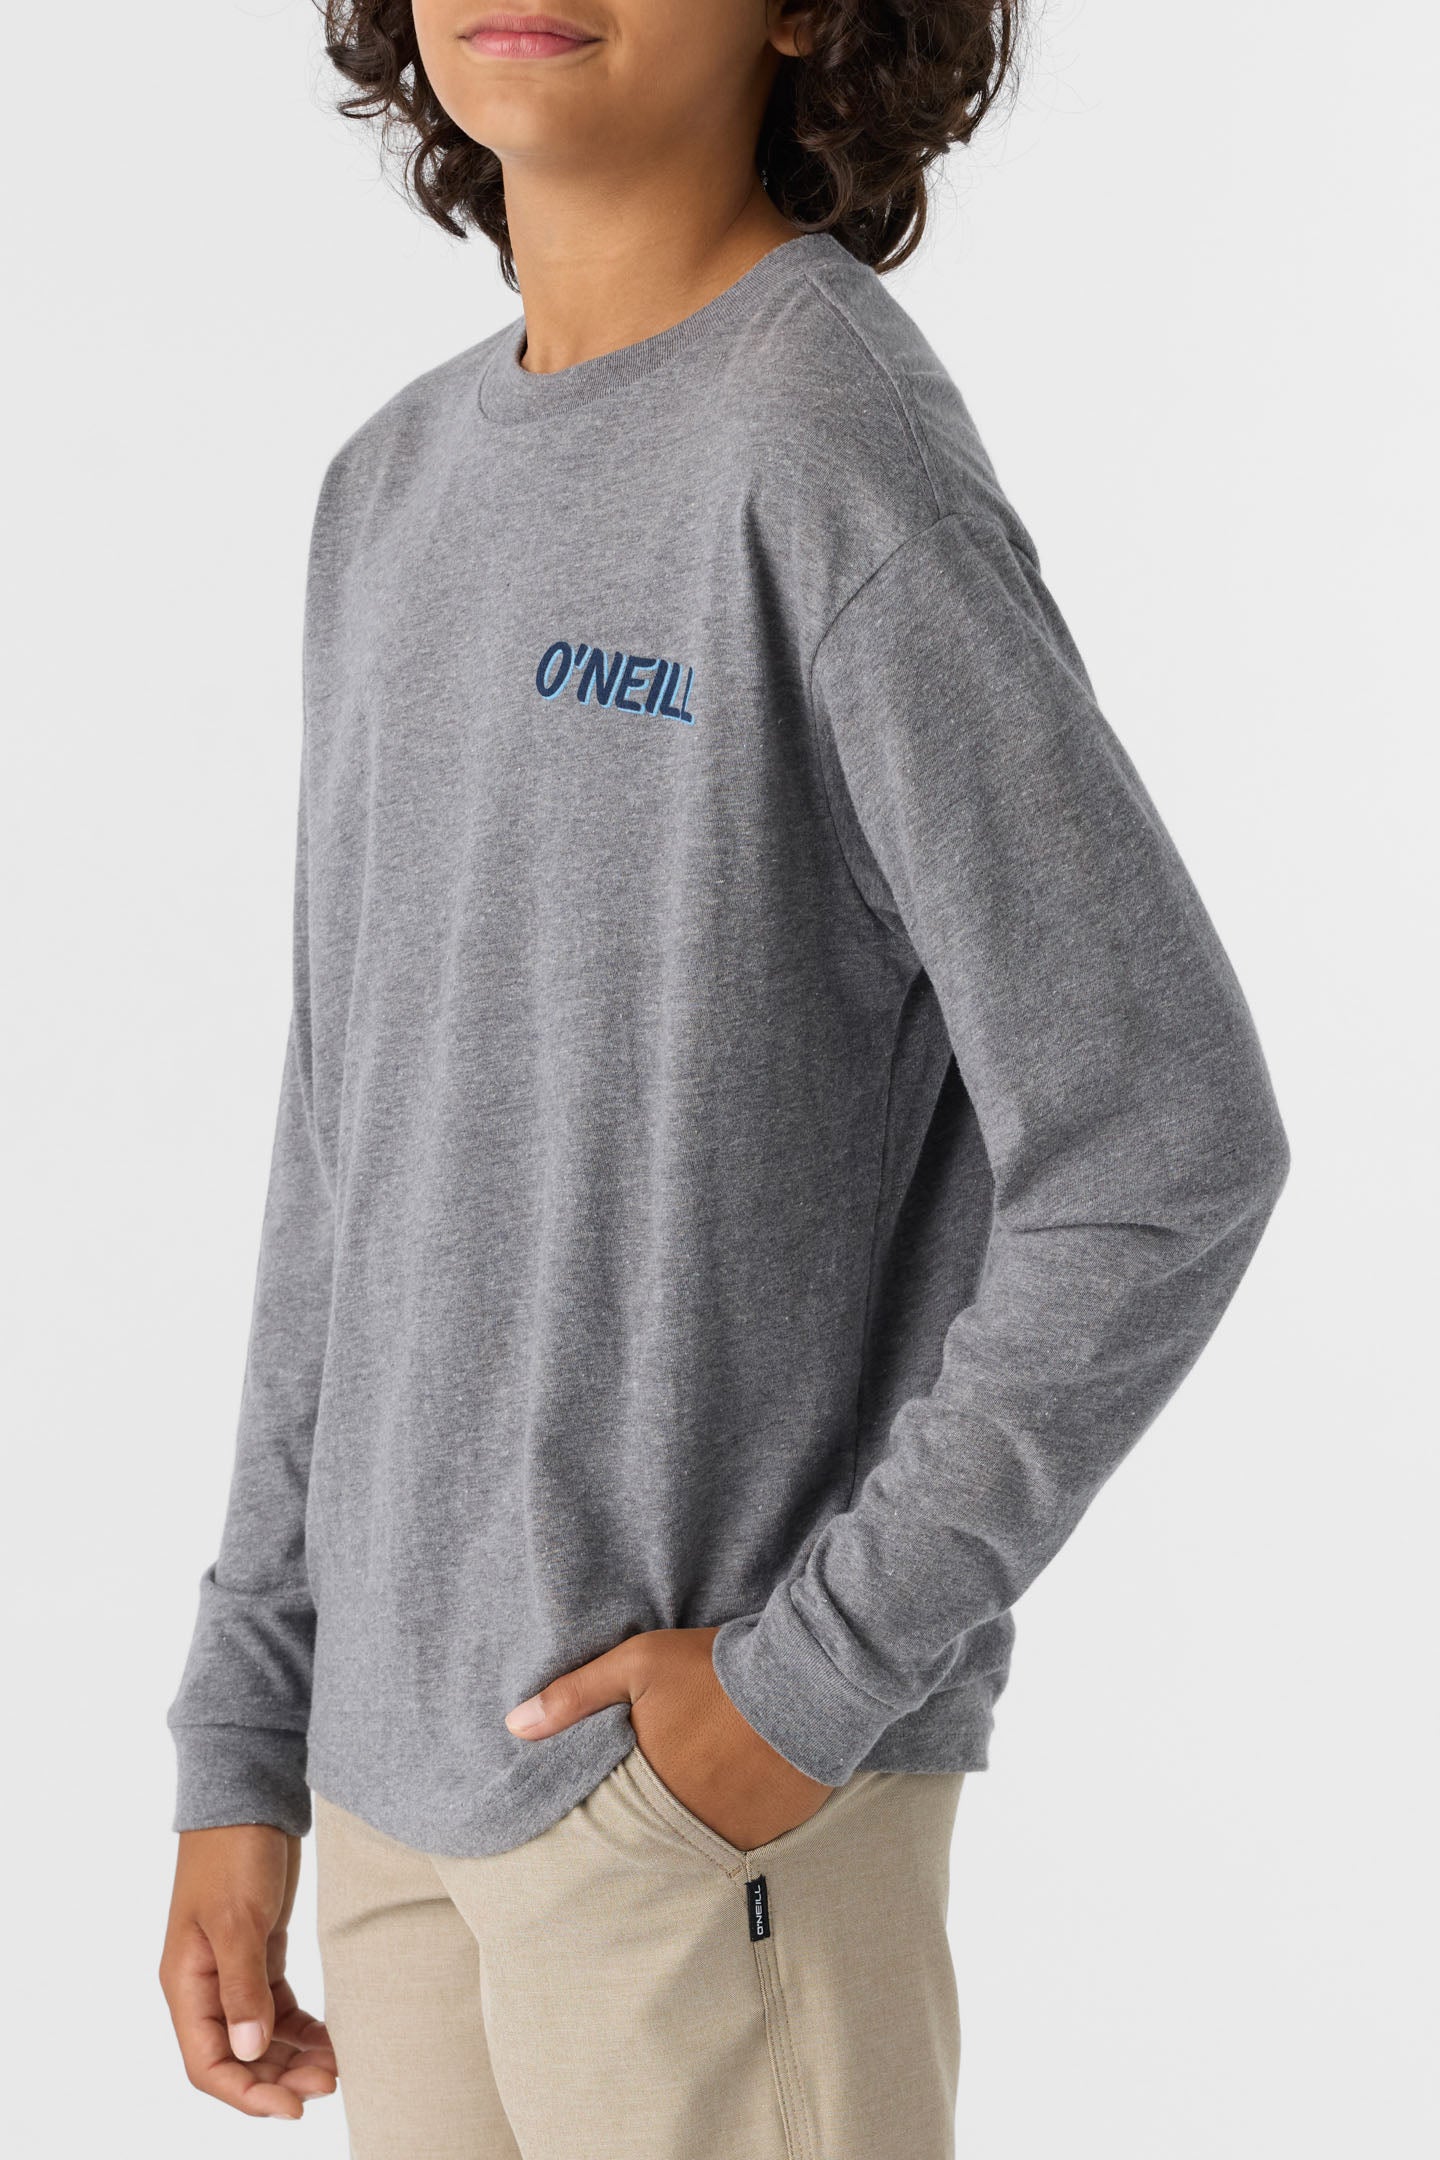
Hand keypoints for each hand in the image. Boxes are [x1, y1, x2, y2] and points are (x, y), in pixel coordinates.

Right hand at [159, 1823, 336, 2120]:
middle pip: (238, 2057)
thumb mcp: (238, 1919)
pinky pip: (279, 2008)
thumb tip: (248, 2052)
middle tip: (330, 2084)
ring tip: (338, 2066)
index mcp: (186, 1984)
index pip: (208, 2064)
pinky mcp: (261, 1952)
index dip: (247, 2094)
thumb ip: (243, 1986)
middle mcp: (206, 1985)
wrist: (251, 1795)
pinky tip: (331, 2037)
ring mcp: (233, 1970)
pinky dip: (303, 2028)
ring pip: (261, 2036)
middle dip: (280, 2078)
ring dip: (294, 2058)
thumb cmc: (234, 1851)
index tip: (294, 2107)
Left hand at [505, 1624, 832, 1850]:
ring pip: (697, 1838)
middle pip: (653, 1830)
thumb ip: (574, 1696)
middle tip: (663, 1789)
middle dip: (650, 1815)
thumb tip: (513, 1726)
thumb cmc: (716, 1668)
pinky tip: (739, 1791)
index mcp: (646, 1784)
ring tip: (703, 1787)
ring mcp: (730, 1832)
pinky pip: (741, 1838)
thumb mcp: (638, 1663)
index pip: (610, 1813)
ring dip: (694, 1819)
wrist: (807, 1678)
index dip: (611, 1801)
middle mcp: (685, 1821)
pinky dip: (734, 1820)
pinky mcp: (770, 1832)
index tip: (614, 1791)